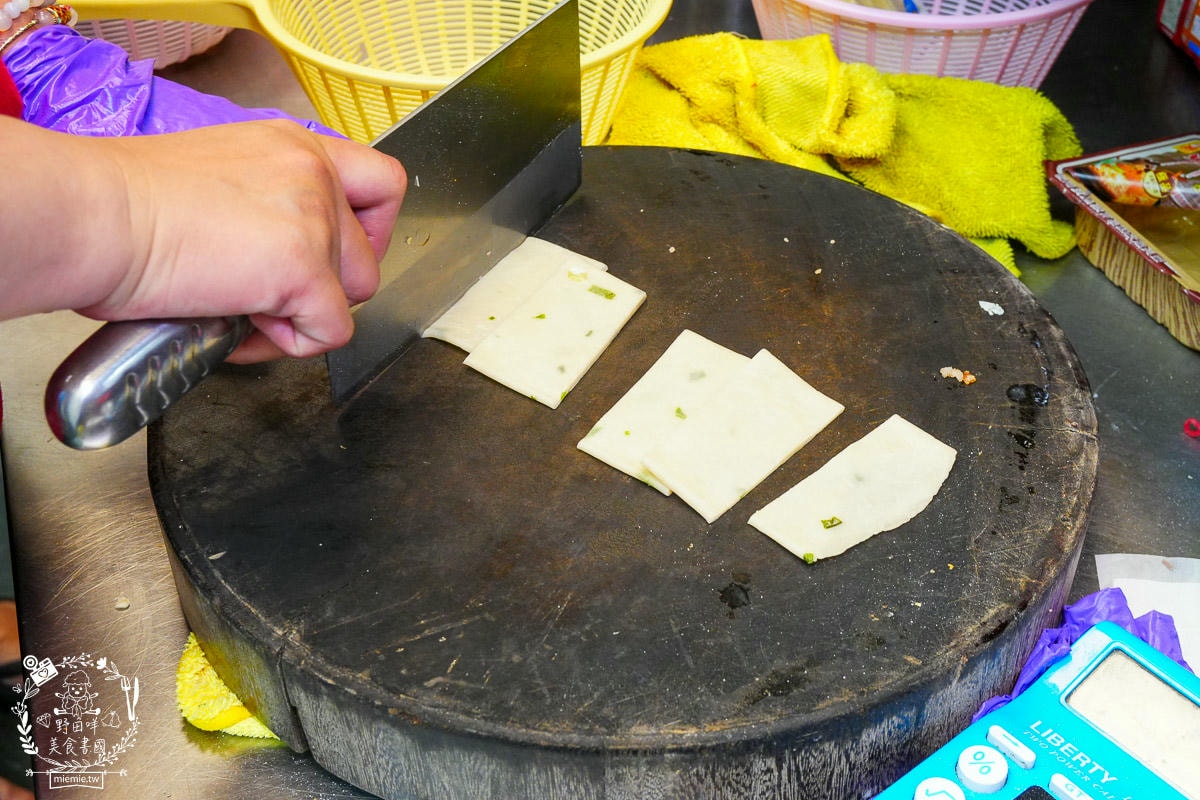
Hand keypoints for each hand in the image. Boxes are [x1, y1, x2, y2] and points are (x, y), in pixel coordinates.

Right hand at [0, 117, 406, 361]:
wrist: (91, 216)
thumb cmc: (122, 205)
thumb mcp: (219, 181)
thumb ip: (269, 204)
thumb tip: (278, 257)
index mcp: (294, 145)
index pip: (381, 184)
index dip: (369, 231)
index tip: (330, 257)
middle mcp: (314, 172)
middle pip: (368, 256)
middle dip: (326, 289)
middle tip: (269, 296)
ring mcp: (314, 218)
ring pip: (354, 296)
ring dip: (304, 317)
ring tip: (243, 310)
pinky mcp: (304, 267)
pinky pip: (330, 333)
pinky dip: (286, 345)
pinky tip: (237, 326)